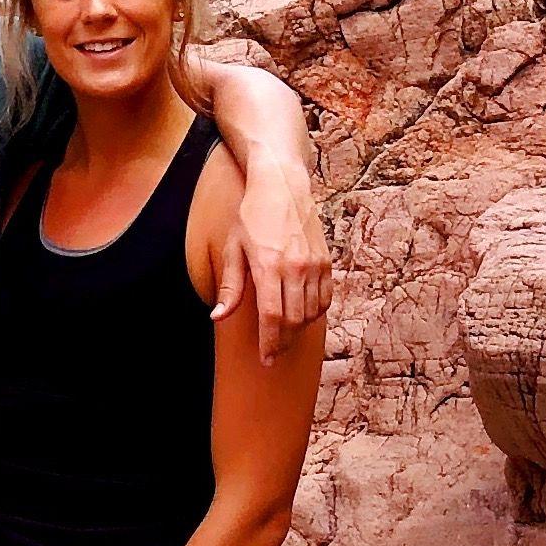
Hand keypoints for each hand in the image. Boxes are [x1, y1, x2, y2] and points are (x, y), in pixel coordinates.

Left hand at [215, 158, 331, 363]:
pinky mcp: (327, 262)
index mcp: (268, 266)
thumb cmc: (252, 216)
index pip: (272, 317)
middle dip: (283, 342)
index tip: (266, 359)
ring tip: (284, 335)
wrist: (282, 186)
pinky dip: (315, 313)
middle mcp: (295, 267)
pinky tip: (302, 316)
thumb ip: (230, 286)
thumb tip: (218, 317)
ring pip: (311, 313)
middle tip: (273, 353)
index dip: (269, 343)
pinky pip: (325, 299)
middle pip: (294, 320)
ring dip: (298, 330)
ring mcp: (314, 265)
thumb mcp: (233, 248)